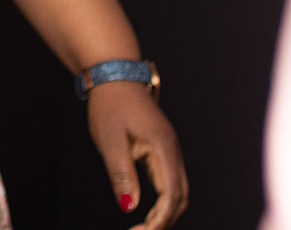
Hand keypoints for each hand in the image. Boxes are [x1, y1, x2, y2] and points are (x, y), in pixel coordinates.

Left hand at [88, 82, 187, 228]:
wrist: (114, 76)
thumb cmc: (110, 105)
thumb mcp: (110, 140)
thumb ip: (121, 174)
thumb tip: (129, 208)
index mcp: (164, 149)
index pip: (172, 196)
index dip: (160, 219)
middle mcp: (173, 152)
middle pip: (180, 198)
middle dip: (164, 220)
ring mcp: (169, 151)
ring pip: (177, 191)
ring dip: (164, 212)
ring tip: (142, 227)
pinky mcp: (161, 150)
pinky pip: (168, 181)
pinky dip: (161, 199)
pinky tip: (145, 209)